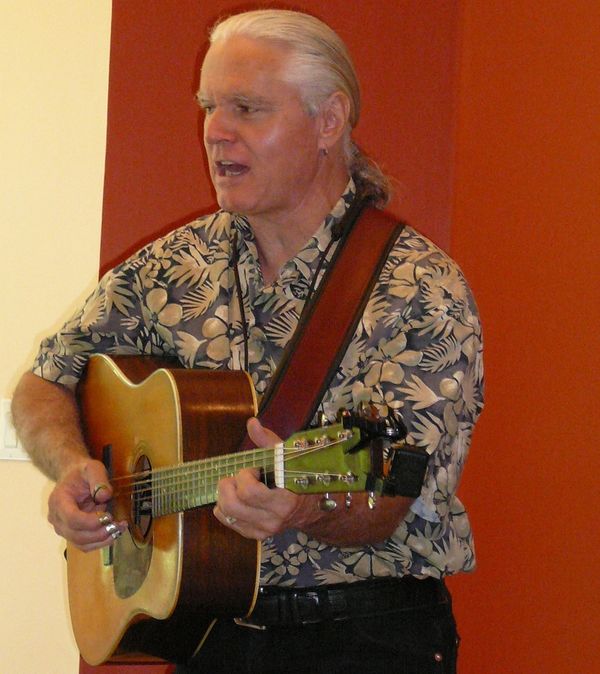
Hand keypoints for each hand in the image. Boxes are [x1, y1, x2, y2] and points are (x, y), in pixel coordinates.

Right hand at [47, 458, 127, 550]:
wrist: (73, 477)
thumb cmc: (81, 473)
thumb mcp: (92, 468)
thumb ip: (99, 479)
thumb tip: (104, 496)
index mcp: (58, 501)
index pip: (71, 518)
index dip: (90, 522)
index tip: (108, 516)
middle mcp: (57, 518)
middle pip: (76, 535)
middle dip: (99, 533)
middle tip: (118, 525)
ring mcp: (63, 528)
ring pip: (81, 544)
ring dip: (102, 540)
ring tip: (119, 529)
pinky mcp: (72, 533)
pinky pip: (85, 545)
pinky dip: (100, 542)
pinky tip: (114, 532)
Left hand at [213, 418, 303, 539]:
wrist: (311, 509)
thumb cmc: (298, 478)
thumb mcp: (286, 457)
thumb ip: (267, 441)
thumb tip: (252, 422)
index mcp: (284, 500)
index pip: (250, 492)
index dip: (245, 476)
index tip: (254, 469)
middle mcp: (272, 519)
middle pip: (232, 504)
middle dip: (228, 484)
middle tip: (238, 477)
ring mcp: (263, 530)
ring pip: (226, 513)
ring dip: (224, 495)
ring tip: (236, 486)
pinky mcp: (255, 535)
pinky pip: (228, 521)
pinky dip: (224, 507)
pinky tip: (236, 497)